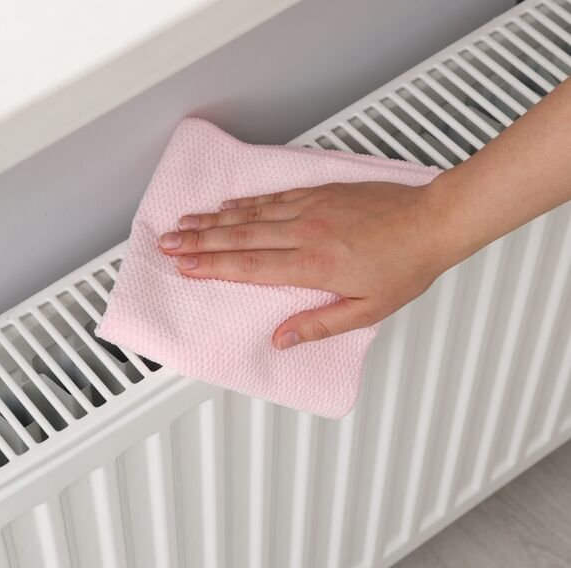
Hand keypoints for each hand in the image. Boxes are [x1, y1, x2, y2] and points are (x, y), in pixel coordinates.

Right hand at [158, 181, 455, 349]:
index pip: (249, 266)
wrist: (433, 220)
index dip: (213, 266)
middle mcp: (306, 233)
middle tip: (167, 242)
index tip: (184, 267)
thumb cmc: (405, 267)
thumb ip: (319, 325)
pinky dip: (245, 204)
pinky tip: (226, 206)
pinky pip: (272, 198)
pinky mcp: (318, 194)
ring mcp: (310, 209)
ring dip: (213, 220)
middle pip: (239, 237)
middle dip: (198, 241)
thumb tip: (280, 340)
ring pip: (250, 215)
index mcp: (314, 266)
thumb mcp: (367, 310)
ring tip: (184, 223)